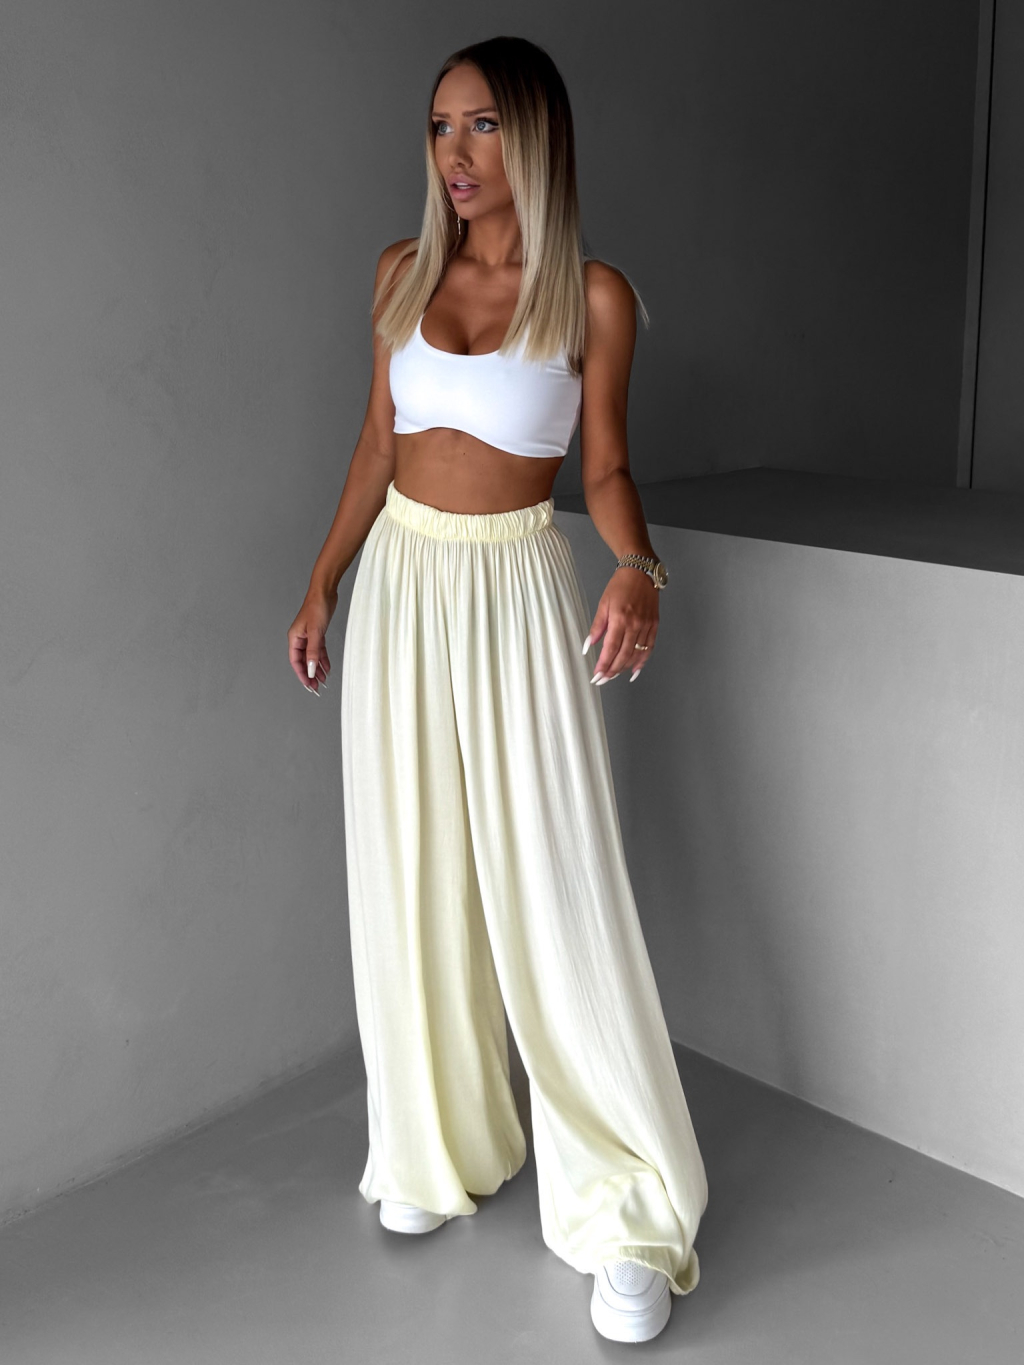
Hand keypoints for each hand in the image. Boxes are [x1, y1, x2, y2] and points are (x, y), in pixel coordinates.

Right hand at [287, 588, 336, 695]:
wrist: (325, 592)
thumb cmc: (317, 607)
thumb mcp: (316, 632)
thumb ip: (313, 652)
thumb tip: (311, 669)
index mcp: (294, 638)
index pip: (296, 661)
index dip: (302, 674)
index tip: (309, 685)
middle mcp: (300, 638)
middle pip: (303, 661)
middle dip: (310, 674)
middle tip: (316, 687)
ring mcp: (309, 636)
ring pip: (312, 657)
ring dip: (317, 668)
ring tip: (323, 681)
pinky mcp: (318, 633)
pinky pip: (319, 650)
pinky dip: (323, 659)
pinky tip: (327, 668)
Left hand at [582, 567, 657, 683]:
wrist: (641, 572)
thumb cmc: (620, 586)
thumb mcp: (603, 603)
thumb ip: (597, 627)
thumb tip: (588, 646)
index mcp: (620, 619)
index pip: (611, 648)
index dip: (604, 664)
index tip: (597, 674)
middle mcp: (635, 625)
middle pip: (624, 655)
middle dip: (612, 670)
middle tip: (602, 680)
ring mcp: (646, 626)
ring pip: (636, 654)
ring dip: (624, 668)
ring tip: (613, 676)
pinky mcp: (654, 625)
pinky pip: (649, 648)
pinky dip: (642, 661)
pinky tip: (634, 671)